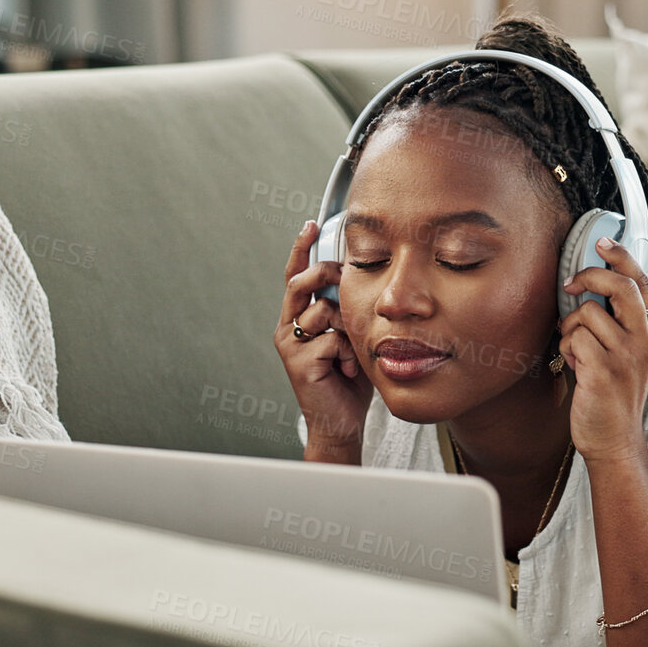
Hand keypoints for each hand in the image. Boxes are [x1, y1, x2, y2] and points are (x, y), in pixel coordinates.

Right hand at [276, 220, 372, 457]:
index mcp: (298, 317)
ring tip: (351, 352)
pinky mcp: (298, 362)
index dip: (301, 249)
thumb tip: (359, 279)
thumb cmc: (349, 378)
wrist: (340, 421)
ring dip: (346, 328)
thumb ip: (347, 310)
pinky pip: (331, 339)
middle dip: (325, 273)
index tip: (310, 224)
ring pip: (323, 310)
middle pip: (301, 282)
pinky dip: (348, 352)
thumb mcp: (350, 335)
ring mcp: (290, 344)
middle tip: (345, 280)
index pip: (296, 275)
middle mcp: (288, 326)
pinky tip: (348, 369)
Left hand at [558, 237, 647, 462]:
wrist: (614, 439)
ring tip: (576, 350)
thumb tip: (588, 285)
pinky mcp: (603, 372)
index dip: (621, 256)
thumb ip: (616, 322)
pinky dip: (566, 349)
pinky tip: (574, 366)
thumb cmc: (613, 393)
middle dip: (589, 276)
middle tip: (571, 285)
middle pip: (619, 285)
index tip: (602, 241)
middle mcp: (643, 340)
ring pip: (586, 314)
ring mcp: (625, 356)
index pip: (642, 282)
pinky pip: (574, 339)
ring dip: (570, 329)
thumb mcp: (625, 353)